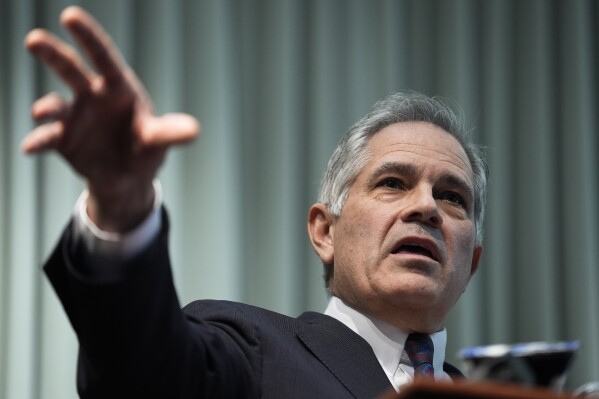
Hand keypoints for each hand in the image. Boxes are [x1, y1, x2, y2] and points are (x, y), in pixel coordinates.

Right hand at [22, 6, 198, 231]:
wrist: (128, 178)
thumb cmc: (146, 149)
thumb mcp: (158, 140)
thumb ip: (170, 133)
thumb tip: (194, 131)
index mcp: (118, 88)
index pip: (104, 57)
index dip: (89, 37)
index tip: (69, 16)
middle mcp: (92, 96)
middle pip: (71, 70)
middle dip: (53, 54)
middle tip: (34, 40)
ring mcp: (75, 117)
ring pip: (55, 104)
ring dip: (46, 106)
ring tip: (43, 111)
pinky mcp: (62, 140)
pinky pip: (47, 138)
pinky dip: (37, 141)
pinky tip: (30, 147)